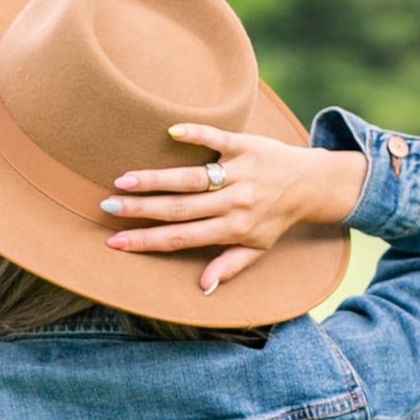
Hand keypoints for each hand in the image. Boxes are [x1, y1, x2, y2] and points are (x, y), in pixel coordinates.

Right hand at [101, 123, 368, 292]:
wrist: (313, 183)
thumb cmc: (277, 218)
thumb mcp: (257, 248)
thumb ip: (229, 265)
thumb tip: (202, 287)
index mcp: (232, 229)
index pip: (181, 238)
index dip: (146, 241)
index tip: (115, 242)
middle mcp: (234, 203)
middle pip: (179, 208)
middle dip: (140, 209)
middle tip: (106, 206)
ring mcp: (240, 173)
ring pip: (191, 178)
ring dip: (155, 179)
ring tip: (123, 180)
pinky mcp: (246, 146)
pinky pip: (219, 138)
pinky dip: (197, 134)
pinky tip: (171, 132)